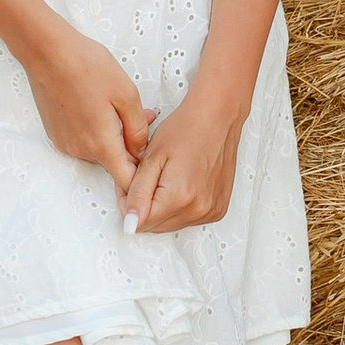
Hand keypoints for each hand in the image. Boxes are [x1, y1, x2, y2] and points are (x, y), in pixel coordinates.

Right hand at [18, 19, 152, 194]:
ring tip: (117, 105)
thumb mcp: (127, 94)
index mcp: (102, 145)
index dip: (142, 178)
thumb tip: (141, 150)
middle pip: (113, 164)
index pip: (126, 181)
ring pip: (98, 152)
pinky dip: (94, 131)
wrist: (48, 52)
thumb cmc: (87, 67)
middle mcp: (81, 150)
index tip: (153, 166)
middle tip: (142, 116)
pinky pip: (83, 141)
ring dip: (112, 136)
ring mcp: (65, 143)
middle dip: (131, 147)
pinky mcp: (56, 134)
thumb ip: (138, 129)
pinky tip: (96, 105)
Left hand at [122, 85, 244, 234]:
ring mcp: (210, 212)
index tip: (131, 181)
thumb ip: (137, 193)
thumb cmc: (186, 129)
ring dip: (160, 207)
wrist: (217, 118)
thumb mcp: (151, 158)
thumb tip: (130, 225)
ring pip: (169, 225)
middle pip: (154, 226)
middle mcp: (197, 209)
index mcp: (179, 197)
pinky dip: (178, 207)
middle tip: (148, 175)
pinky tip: (181, 184)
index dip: (127, 200)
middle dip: (143, 204)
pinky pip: (187, 219)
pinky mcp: (217, 210)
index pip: (138, 221)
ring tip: (165, 177)